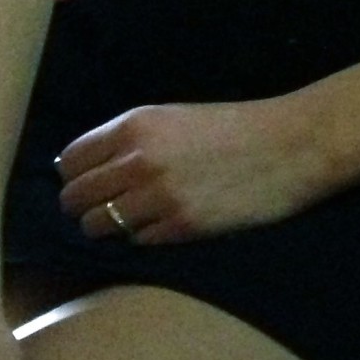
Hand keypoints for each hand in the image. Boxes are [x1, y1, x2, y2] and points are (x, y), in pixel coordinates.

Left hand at [58, 98, 321, 242]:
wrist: (289, 145)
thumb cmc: (233, 127)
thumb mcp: (174, 118)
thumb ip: (130, 139)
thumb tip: (84, 166)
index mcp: (135, 125)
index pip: (71, 160)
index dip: (73, 175)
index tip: (85, 182)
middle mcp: (138, 160)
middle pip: (75, 197)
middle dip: (81, 205)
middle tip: (101, 207)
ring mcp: (158, 196)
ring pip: (98, 225)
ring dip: (107, 227)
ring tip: (128, 220)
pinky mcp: (181, 227)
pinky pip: (137, 241)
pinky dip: (142, 237)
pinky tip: (162, 224)